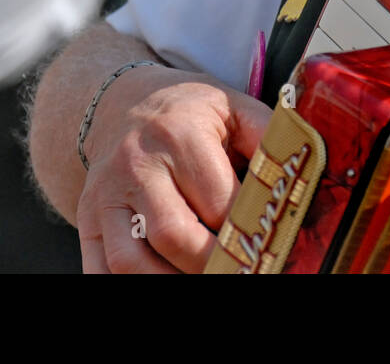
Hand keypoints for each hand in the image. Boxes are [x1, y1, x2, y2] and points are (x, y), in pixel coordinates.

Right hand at [78, 64, 271, 273]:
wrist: (125, 103)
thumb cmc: (191, 112)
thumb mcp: (234, 107)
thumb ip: (269, 138)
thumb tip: (301, 174)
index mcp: (179, 132)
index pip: (219, 202)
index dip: (247, 232)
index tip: (268, 248)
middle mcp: (137, 163)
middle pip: (175, 235)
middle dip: (214, 264)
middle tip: (241, 268)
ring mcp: (106, 194)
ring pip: (131, 261)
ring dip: (172, 281)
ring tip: (206, 275)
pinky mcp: (88, 218)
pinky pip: (99, 269)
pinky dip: (128, 286)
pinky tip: (164, 280)